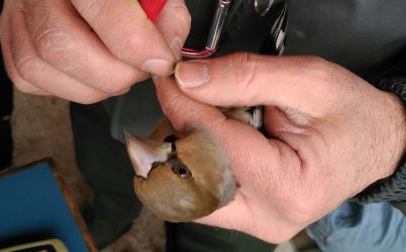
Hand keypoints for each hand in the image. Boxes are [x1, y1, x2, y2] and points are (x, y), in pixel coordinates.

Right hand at [0, 0, 189, 102]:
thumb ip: (168, 17)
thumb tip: (165, 54)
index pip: (103, 7)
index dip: (136, 45)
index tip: (160, 62)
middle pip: (61, 46)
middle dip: (114, 75)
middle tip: (138, 70)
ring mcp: (16, 12)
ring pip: (39, 67)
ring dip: (90, 86)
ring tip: (117, 73)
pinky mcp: (10, 35)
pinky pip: (28, 77)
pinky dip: (66, 86)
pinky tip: (89, 73)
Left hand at [154, 53, 405, 242]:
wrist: (373, 142)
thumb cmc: (351, 114)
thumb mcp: (308, 80)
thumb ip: (244, 77)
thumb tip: (188, 80)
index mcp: (288, 186)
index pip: (213, 146)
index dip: (183, 108)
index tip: (168, 81)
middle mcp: (268, 216)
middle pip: (192, 175)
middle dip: (181, 131)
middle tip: (196, 97)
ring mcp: (255, 222)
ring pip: (189, 188)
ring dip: (185, 147)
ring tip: (212, 118)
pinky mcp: (248, 218)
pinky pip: (201, 192)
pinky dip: (196, 160)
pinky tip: (213, 137)